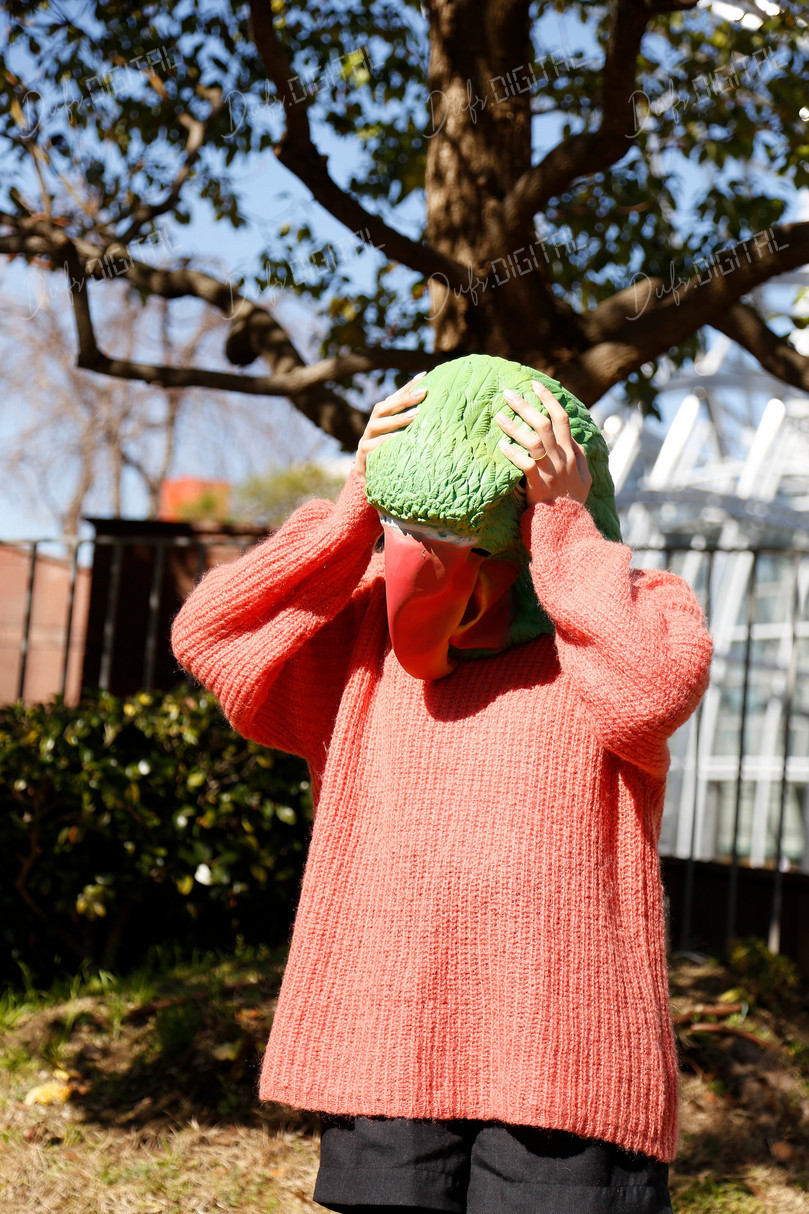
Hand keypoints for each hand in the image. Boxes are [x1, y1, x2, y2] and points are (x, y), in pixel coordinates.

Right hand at [354, 371, 427, 480]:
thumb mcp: (403, 442)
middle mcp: (372, 427)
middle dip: (403, 399)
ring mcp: (365, 440)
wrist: (369, 483)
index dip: (407, 386)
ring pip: (377, 424)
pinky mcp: (363, 456)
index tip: (425, 375)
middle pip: (383, 407)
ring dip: (397, 418)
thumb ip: (413, 428)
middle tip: (424, 393)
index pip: (393, 398)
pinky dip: (386, 441)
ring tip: (417, 414)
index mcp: (381, 420)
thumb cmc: (392, 459)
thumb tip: (440, 414)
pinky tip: (400, 439)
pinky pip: (373, 447)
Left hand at [495, 379, 591, 507]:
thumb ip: (579, 457)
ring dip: (514, 426)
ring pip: (533, 440)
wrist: (567, 525)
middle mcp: (562, 457)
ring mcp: (551, 470)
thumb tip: (573, 440)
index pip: (562, 418)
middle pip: (544, 423)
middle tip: (508, 393)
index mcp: (572, 452)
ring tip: (498, 417)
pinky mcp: (539, 483)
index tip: (535, 385)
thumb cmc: (572, 501)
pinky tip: (501, 446)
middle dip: (526, 406)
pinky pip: (524, 463)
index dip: (549, 399)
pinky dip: (512, 453)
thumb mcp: (583, 477)